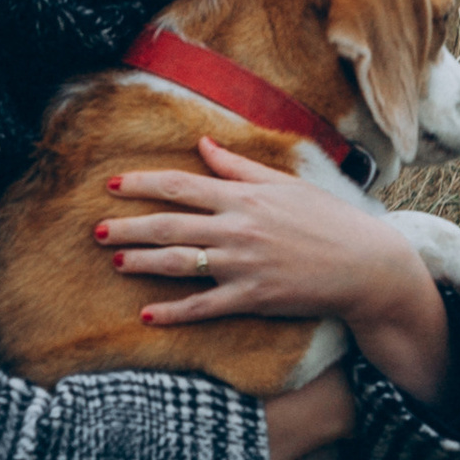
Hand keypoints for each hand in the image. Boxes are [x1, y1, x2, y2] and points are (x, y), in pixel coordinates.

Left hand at [99, 136, 452, 407]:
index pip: (181, 186)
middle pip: (169, 225)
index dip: (142, 184)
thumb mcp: (285, 184)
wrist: (364, 265)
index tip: (112, 185)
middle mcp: (237, 229)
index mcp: (244, 197)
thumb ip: (239, 167)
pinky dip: (173, 312)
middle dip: (127, 227)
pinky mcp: (251, 298)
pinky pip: (203, 307)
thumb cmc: (327, 220)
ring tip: (114, 262)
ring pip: (178, 263)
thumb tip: (203, 144)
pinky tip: (147, 315)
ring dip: (141, 263)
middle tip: (96, 230)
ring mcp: (242, 265)